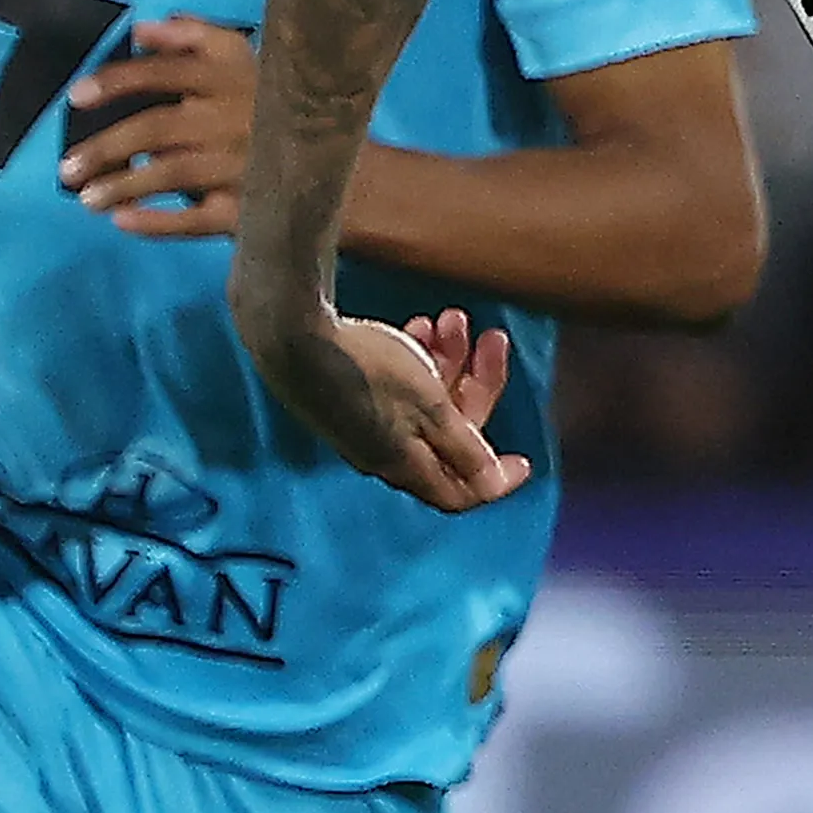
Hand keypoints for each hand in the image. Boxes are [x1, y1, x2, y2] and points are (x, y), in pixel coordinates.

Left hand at [61, 16, 255, 239]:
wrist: (345, 172)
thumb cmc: (276, 109)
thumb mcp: (244, 61)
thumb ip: (194, 37)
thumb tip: (141, 29)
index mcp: (230, 78)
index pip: (166, 72)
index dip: (118, 82)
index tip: (76, 98)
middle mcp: (234, 118)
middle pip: (159, 128)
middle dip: (108, 147)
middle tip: (67, 168)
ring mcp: (242, 166)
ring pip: (173, 173)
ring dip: (125, 185)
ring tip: (86, 199)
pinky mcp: (249, 210)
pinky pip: (197, 219)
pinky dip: (158, 222)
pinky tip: (122, 221)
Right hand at [246, 298, 531, 512]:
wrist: (288, 332)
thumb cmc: (366, 370)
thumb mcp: (429, 408)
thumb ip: (464, 448)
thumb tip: (492, 487)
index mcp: (404, 465)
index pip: (458, 493)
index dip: (495, 481)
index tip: (524, 460)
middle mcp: (382, 452)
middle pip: (448, 435)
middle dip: (475, 384)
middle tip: (491, 337)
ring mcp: (360, 424)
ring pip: (422, 401)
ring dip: (446, 360)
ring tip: (452, 318)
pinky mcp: (344, 394)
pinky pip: (394, 385)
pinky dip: (414, 358)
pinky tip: (419, 324)